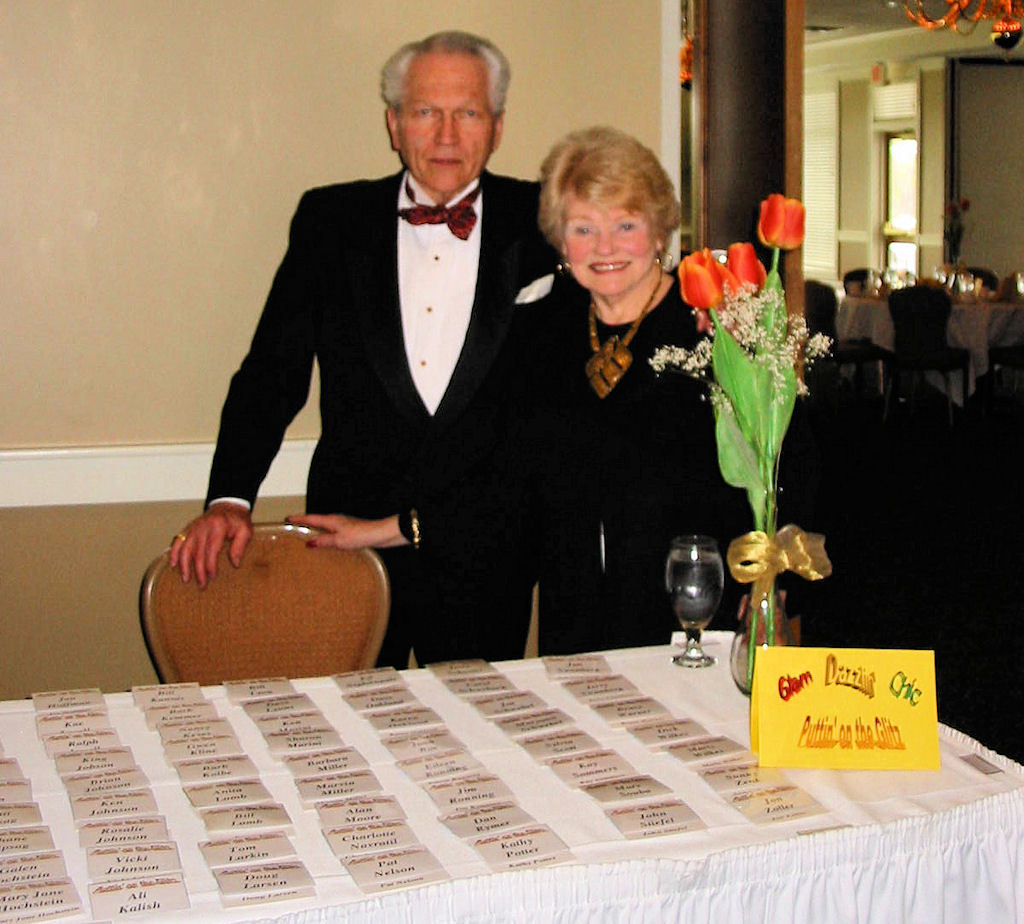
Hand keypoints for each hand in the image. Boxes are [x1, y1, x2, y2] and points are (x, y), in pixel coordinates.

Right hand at [168, 502, 252, 587]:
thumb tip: (235, 563)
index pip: (211, 550)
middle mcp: (203, 527)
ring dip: (184, 565)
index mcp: (217, 527)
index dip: (210, 565)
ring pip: (185, 549)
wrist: (228, 504)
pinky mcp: (188, 528)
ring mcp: (194, 527)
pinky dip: (174, 553)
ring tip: (186, 579)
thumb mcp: (245, 530)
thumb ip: (240, 546)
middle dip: (198, 571)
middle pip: (197, 553)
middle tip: (202, 584)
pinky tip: (173, 564)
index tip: (212, 576)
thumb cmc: (237, 519)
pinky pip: (178, 541)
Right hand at [288, 513, 405, 549]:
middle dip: (305, 523)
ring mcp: (344, 526)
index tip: (288, 519)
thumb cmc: (362, 535)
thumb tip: (309, 543)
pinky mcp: (351, 532)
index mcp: (332, 520)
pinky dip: (325, 536)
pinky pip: (333, 533)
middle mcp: (337, 521)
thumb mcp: (339, 540)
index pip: (311, 518)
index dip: (299, 519)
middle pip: (317, 521)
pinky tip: (327, 544)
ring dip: (315, 530)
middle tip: (293, 527)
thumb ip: (324, 541)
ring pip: (325, 527)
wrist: (381, 534)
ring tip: (306, 537)